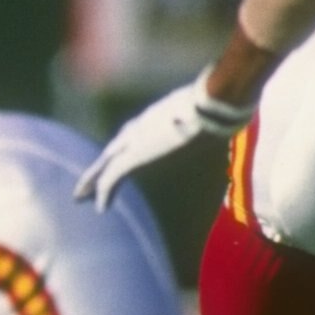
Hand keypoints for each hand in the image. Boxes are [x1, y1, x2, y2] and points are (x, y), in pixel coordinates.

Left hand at [73, 73, 252, 208]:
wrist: (210, 108)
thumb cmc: (217, 106)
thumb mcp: (212, 110)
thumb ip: (212, 115)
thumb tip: (234, 115)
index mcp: (156, 117)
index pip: (133, 135)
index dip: (124, 148)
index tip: (115, 158)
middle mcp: (141, 128)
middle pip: (113, 150)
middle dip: (100, 166)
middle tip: (84, 182)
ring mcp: (135, 140)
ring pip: (106, 164)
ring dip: (93, 181)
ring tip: (80, 196)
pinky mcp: (134, 155)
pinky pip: (113, 177)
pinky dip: (104, 191)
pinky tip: (99, 207)